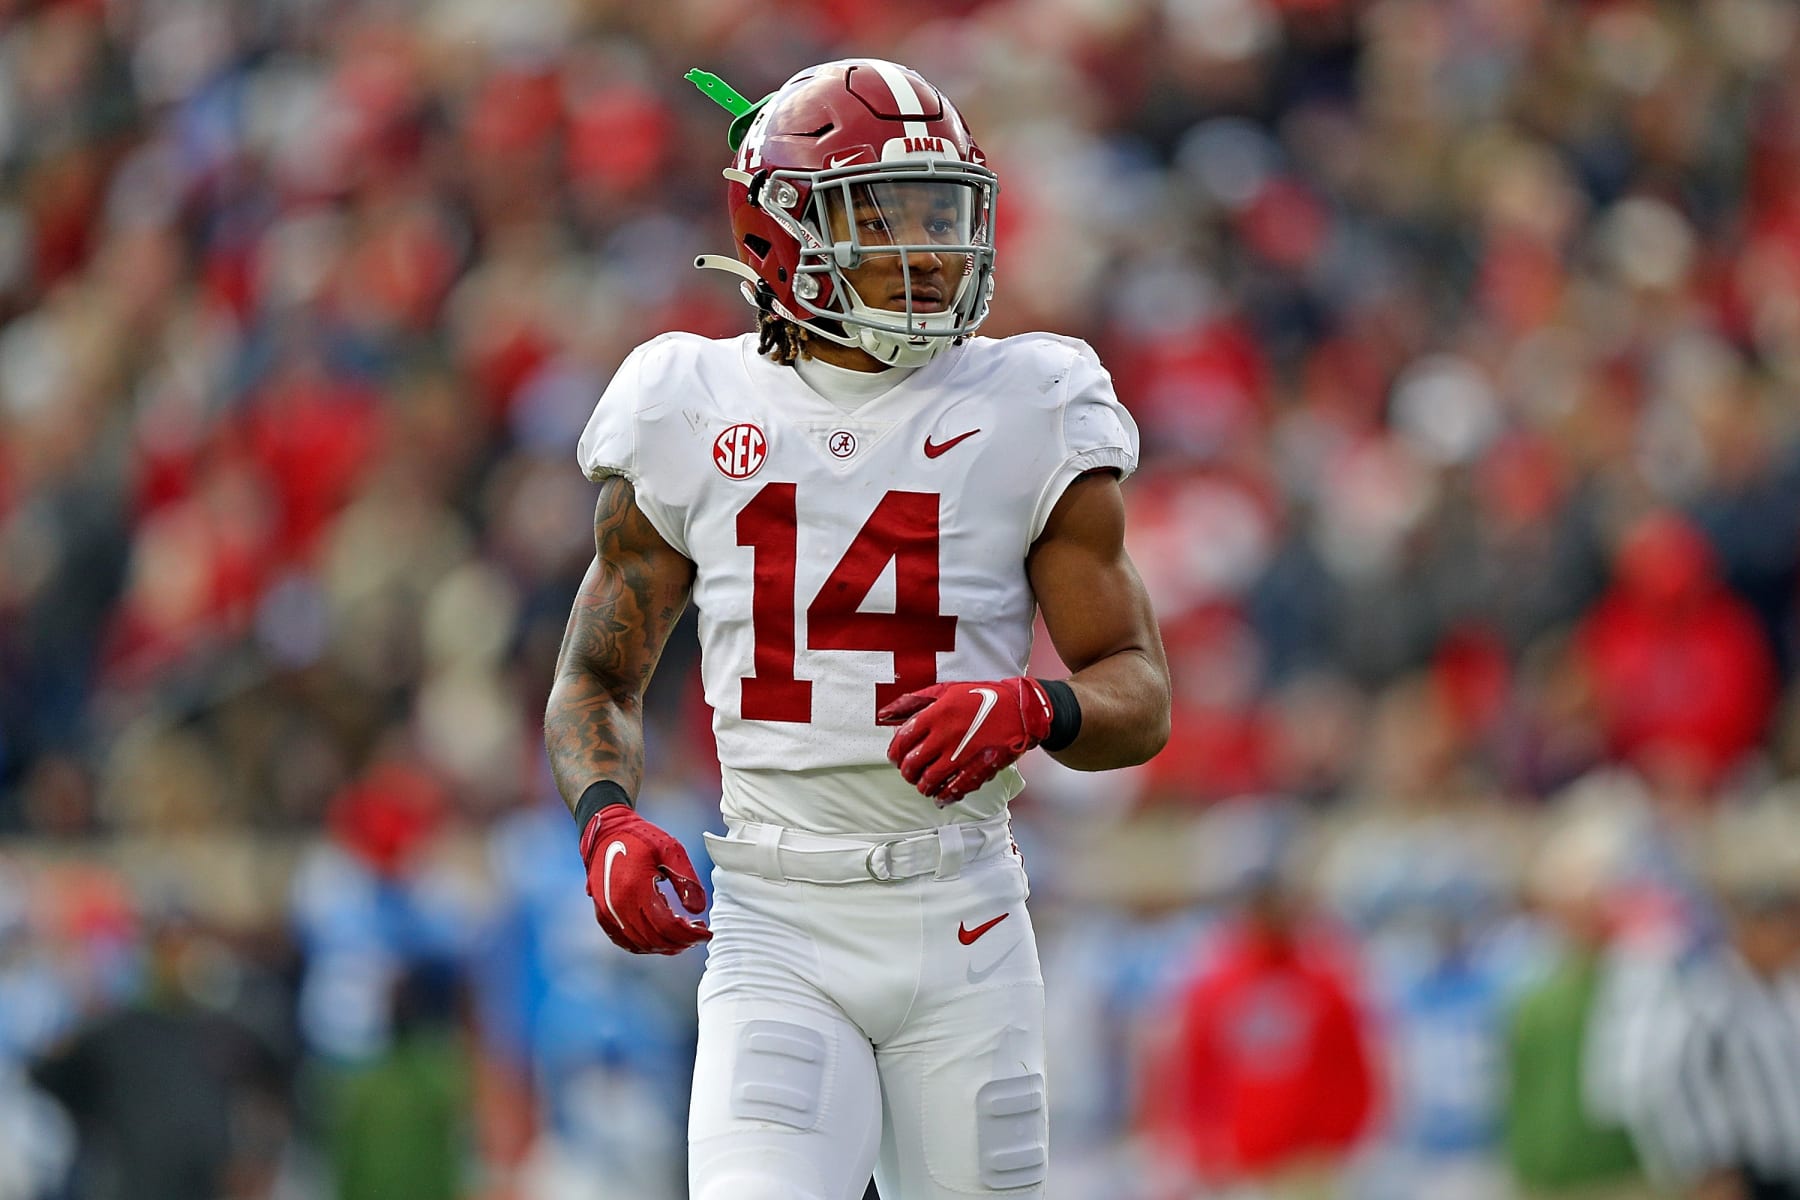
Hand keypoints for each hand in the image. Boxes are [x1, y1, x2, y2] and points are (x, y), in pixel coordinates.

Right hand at [579, 805, 711, 953]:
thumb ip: (686, 880)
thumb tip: (698, 910)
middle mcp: (618, 906)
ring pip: (640, 944)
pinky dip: (645, 945)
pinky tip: (661, 938)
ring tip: (683, 936)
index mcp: (636, 889)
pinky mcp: (602, 914)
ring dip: (665, 946)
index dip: (690, 935)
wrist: (607, 830)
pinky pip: (624, 941)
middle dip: (681, 942)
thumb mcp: (671, 850)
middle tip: (698, 935)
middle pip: (655, 940)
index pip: (668, 926)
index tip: (707, 933)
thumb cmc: (641, 838)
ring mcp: (607, 912)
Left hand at [877, 677, 1053, 805]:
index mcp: (936, 714)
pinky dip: (944, 796)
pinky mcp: (979, 768)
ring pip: (929, 780)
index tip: (896, 757)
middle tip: (909, 772)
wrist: (1020, 709)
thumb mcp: (945, 690)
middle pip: (913, 764)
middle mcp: (946, 735)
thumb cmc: (982, 697)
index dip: (894, 753)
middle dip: (907, 772)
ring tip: (924, 784)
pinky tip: (940, 796)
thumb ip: (912, 702)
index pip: (902, 741)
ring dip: (922, 786)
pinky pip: (954, 789)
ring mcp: (962, 754)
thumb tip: (884, 715)